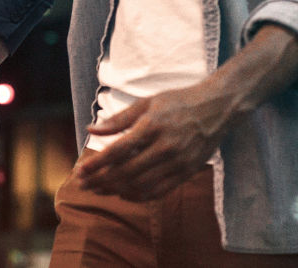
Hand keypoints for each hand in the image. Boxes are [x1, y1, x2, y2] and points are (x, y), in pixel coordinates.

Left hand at [76, 82, 231, 201]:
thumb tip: (91, 129)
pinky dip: (139, 196)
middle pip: (126, 172)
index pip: (118, 151)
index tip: (80, 171)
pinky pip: (160, 191)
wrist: (217, 108)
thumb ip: (119, 119)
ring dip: (116, 190)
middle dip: (101, 180)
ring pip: (142, 185)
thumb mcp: (147, 102)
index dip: (96, 164)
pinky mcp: (188, 172)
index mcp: (152, 125)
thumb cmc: (178, 101)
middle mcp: (165, 146)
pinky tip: (123, 194)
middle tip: (83, 184)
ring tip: (98, 189)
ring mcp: (178, 162)